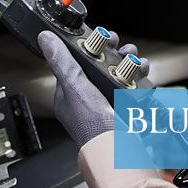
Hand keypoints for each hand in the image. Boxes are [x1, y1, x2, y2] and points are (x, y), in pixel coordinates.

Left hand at [38, 30, 149, 149]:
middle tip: (122, 47)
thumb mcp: (73, 86)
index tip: (101, 36)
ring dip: (130, 62)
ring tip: (136, 59)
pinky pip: (133, 85)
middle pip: (101, 64)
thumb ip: (61, 61)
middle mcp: (89, 98)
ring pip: (120, 72)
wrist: (120, 150)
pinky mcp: (126, 107)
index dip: (89, 46)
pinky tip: (143, 72)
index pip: (77, 61)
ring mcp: (108, 102)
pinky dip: (140, 76)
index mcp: (70, 94)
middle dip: (115, 52)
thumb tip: (45, 38)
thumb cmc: (92, 125)